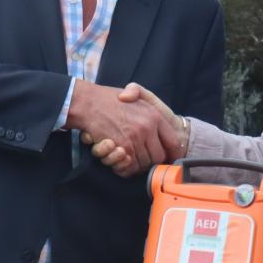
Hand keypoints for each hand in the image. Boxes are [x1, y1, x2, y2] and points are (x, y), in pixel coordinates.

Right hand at [66, 81, 181, 171]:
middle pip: (159, 156)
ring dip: (138, 165)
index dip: (173, 153)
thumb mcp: (137, 95)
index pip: (173, 142)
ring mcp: (135, 138)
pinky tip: (122, 159)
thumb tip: (165, 124)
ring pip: (144, 163)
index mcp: (154, 116)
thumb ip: (151, 106)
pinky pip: (131, 166)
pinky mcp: (122, 148)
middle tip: (145, 160)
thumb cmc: (110, 99)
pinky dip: (127, 167)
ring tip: (131, 158)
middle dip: (153, 161)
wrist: (89, 102)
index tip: (171, 158)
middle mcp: (147, 128)